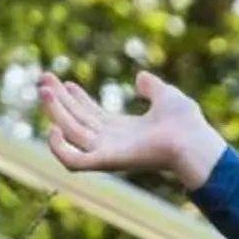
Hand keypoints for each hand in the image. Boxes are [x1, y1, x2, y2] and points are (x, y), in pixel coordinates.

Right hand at [38, 70, 228, 188]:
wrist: (195, 141)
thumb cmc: (187, 124)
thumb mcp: (167, 96)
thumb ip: (152, 87)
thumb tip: (141, 77)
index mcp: (124, 130)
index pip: (91, 116)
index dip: (76, 99)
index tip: (64, 81)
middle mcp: (113, 142)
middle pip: (76, 121)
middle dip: (58, 101)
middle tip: (43, 79)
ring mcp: (108, 152)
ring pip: (70, 133)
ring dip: (55, 111)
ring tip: (44, 89)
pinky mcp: (106, 161)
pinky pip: (73, 161)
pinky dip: (58, 149)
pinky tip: (53, 127)